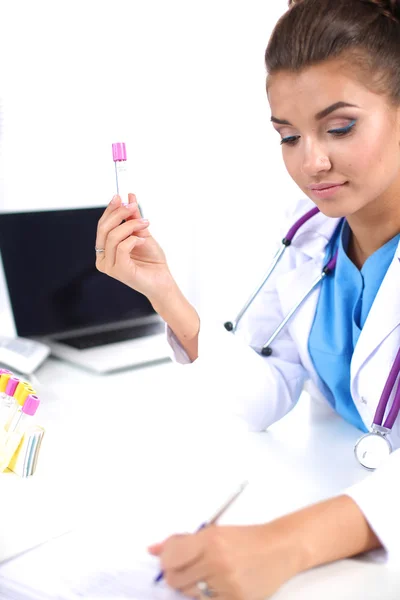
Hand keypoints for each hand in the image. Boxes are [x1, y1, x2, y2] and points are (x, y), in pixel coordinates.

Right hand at [95, 193, 174, 300]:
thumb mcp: (142, 233)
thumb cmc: (152, 261)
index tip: (121, 197)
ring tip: (145, 224)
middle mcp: (103, 258)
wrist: (163, 280)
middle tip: (133, 206)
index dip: (110, 210)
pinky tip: (143, 241)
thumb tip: (128, 197)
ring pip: (113, 236)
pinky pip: (122, 247)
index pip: (102, 225)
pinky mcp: (119, 271)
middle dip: (119, 214)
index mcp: (104, 249)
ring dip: (131, 225)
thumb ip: (133, 217)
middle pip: (104, 229)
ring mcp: (109, 266)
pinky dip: (134, 239)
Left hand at [148, 523, 301, 599]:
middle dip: (174, 574)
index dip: (165, 560)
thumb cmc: (246, 538)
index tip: (167, 558)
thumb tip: (153, 550)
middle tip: (184, 568)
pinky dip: (208, 596)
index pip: (171, 557)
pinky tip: (219, 583)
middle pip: (176, 579)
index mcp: (210, 540)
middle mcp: (216, 561)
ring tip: (209, 573)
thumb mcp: (214, 532)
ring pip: (190, 593)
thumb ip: (182, 541)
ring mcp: (226, 583)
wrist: (279, 549)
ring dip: (193, 585)